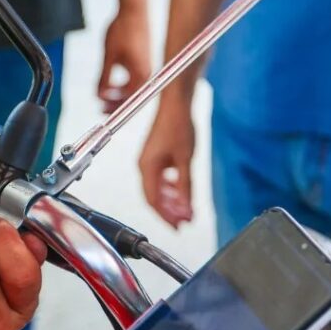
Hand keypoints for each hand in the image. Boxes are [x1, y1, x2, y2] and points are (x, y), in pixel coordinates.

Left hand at [97, 5, 151, 112]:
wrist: (133, 9)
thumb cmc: (122, 30)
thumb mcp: (109, 55)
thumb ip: (104, 77)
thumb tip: (99, 95)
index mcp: (140, 73)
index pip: (129, 98)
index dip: (114, 105)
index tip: (101, 107)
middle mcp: (147, 72)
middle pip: (132, 96)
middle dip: (116, 103)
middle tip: (101, 108)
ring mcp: (146, 66)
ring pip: (133, 88)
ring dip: (118, 94)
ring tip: (104, 96)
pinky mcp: (144, 60)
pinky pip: (134, 79)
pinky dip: (123, 84)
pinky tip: (111, 84)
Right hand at [138, 94, 195, 225]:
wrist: (176, 102)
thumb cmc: (178, 124)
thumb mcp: (185, 160)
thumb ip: (185, 186)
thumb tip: (186, 209)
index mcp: (147, 167)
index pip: (153, 200)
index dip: (166, 216)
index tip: (179, 226)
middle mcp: (144, 166)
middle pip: (154, 197)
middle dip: (170, 212)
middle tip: (185, 222)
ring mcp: (148, 161)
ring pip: (157, 189)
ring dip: (171, 201)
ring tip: (186, 210)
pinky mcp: (155, 156)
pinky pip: (160, 179)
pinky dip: (170, 189)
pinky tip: (181, 192)